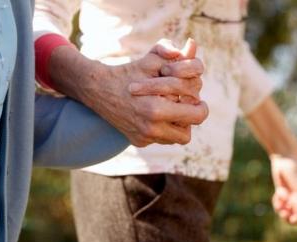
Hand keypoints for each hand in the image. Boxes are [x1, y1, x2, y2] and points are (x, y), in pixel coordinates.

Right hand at [85, 39, 206, 145]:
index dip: (197, 102)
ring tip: (171, 108)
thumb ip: (175, 54)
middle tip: (185, 104)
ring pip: (177, 139)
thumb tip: (192, 45)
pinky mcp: (138, 142)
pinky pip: (162, 139)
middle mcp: (150, 128)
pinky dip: (163, 127)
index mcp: (156, 109)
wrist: (98, 89)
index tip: (189, 94)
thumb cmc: (129, 72)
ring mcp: (144, 137)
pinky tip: (155, 113)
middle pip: (189, 133)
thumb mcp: (152, 59)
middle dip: (190, 117)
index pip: (198, 114)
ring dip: (178, 124)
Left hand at [270, 154, 296, 224]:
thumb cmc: (296, 173)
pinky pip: (279, 205)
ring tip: (279, 201)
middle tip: (282, 211)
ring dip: (281, 210)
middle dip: (288, 217)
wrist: (285, 159)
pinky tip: (277, 193)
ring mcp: (292, 199)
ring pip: (285, 213)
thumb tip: (295, 220)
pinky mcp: (282, 195)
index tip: (292, 218)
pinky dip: (277, 202)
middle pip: (295, 219)